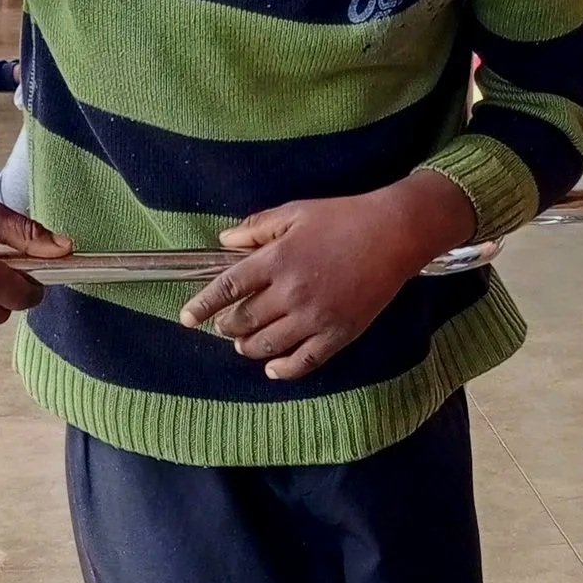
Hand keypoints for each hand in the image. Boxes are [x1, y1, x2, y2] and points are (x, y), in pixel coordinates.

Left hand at [179, 172, 475, 381]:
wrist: (394, 234)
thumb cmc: (344, 218)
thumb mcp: (295, 212)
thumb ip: (256, 228)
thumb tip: (224, 241)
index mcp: (277, 259)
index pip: (227, 288)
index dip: (203, 305)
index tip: (187, 318)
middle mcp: (292, 292)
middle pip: (244, 320)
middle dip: (227, 326)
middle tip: (224, 325)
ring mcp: (315, 316)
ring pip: (268, 345)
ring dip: (249, 347)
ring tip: (243, 344)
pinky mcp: (338, 333)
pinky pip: (303, 362)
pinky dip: (283, 370)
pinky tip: (273, 369)